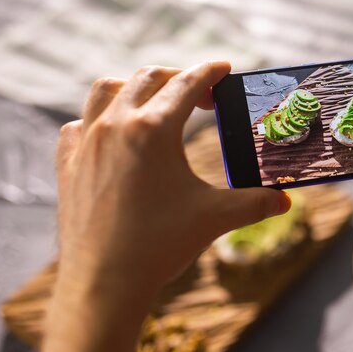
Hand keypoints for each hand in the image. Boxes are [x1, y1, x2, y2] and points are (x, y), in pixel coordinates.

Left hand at [39, 62, 289, 351]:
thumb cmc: (160, 245)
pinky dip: (99, 119)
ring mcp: (86, 142)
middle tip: (201, 95)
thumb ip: (255, 203)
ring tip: (154, 103)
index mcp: (154, 129)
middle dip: (178, 76)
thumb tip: (285, 200)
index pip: (187, 83)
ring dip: (134, 87)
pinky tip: (113, 135)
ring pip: (105, 90)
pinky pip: (79, 124)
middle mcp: (116, 125)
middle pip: (148, 78)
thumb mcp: (216, 217)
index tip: (223, 68)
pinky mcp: (68, 163)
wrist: (104, 283)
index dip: (210, 71)